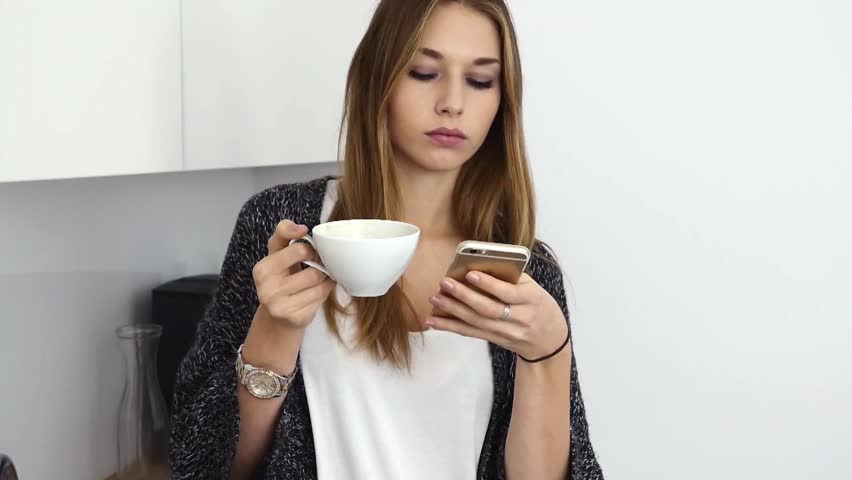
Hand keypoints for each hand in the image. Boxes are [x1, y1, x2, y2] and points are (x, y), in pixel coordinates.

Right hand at [251, 220, 335, 330]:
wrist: (277, 316)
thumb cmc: (280, 277)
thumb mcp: (277, 252)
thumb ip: (284, 233)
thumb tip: (301, 227)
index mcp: (262, 269)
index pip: (299, 250)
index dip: (311, 249)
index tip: (311, 251)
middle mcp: (267, 289)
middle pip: (313, 271)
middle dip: (321, 266)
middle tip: (319, 265)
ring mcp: (281, 306)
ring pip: (319, 285)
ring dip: (325, 279)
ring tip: (320, 277)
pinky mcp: (295, 318)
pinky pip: (321, 299)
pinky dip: (324, 292)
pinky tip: (318, 290)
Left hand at [425, 272, 568, 359]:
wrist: (549, 339)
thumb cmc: (539, 305)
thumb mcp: (533, 288)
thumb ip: (510, 278)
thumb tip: (480, 264)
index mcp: (531, 299)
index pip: (508, 292)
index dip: (488, 284)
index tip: (470, 273)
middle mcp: (519, 318)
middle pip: (488, 309)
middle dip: (464, 296)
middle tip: (446, 284)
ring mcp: (506, 332)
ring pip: (476, 323)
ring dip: (453, 311)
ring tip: (436, 299)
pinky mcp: (495, 340)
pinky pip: (470, 333)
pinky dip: (450, 326)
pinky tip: (434, 321)